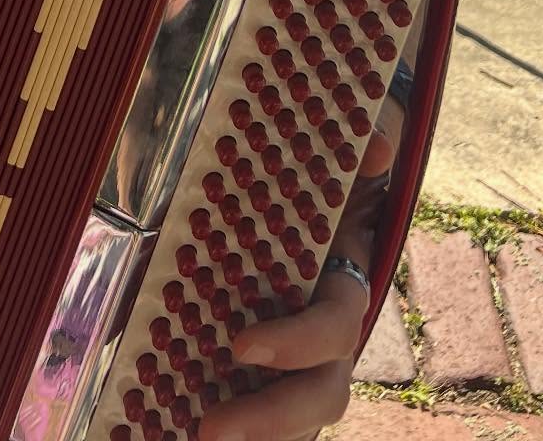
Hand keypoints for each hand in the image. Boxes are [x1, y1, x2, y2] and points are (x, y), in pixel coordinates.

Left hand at [197, 94, 402, 439]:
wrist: (285, 178)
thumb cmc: (317, 170)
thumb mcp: (340, 145)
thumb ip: (371, 132)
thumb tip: (380, 145)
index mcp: (338, 284)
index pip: (334, 324)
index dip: (297, 342)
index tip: (239, 346)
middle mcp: (322, 336)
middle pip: (319, 395)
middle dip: (270, 418)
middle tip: (211, 428)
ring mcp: (292, 363)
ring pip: (291, 420)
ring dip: (251, 435)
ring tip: (194, 438)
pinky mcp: (254, 372)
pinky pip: (253, 415)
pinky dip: (211, 422)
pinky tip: (162, 428)